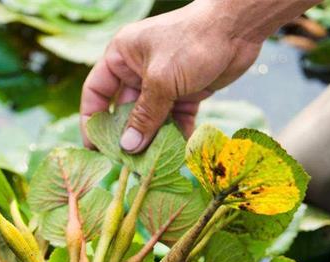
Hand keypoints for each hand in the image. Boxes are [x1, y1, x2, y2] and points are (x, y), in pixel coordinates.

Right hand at [81, 0, 317, 152]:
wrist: (237, 28)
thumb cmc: (192, 41)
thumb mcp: (162, 80)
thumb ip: (145, 116)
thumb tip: (128, 147)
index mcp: (122, 56)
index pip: (97, 92)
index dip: (92, 120)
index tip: (94, 147)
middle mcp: (138, 71)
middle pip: (125, 111)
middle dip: (127, 137)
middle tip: (125, 164)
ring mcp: (163, 83)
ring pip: (151, 119)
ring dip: (152, 141)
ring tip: (151, 165)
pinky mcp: (186, 93)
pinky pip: (175, 121)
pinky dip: (176, 136)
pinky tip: (178, 154)